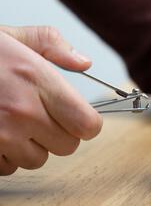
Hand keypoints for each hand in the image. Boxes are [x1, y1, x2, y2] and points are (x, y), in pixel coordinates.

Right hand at [0, 26, 101, 175]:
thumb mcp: (14, 37)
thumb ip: (53, 45)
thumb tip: (84, 63)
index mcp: (37, 80)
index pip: (87, 124)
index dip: (86, 123)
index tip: (78, 118)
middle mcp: (22, 111)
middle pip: (68, 146)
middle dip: (60, 134)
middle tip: (42, 117)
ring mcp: (0, 135)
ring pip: (38, 160)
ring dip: (31, 146)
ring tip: (13, 123)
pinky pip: (8, 168)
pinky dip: (5, 156)